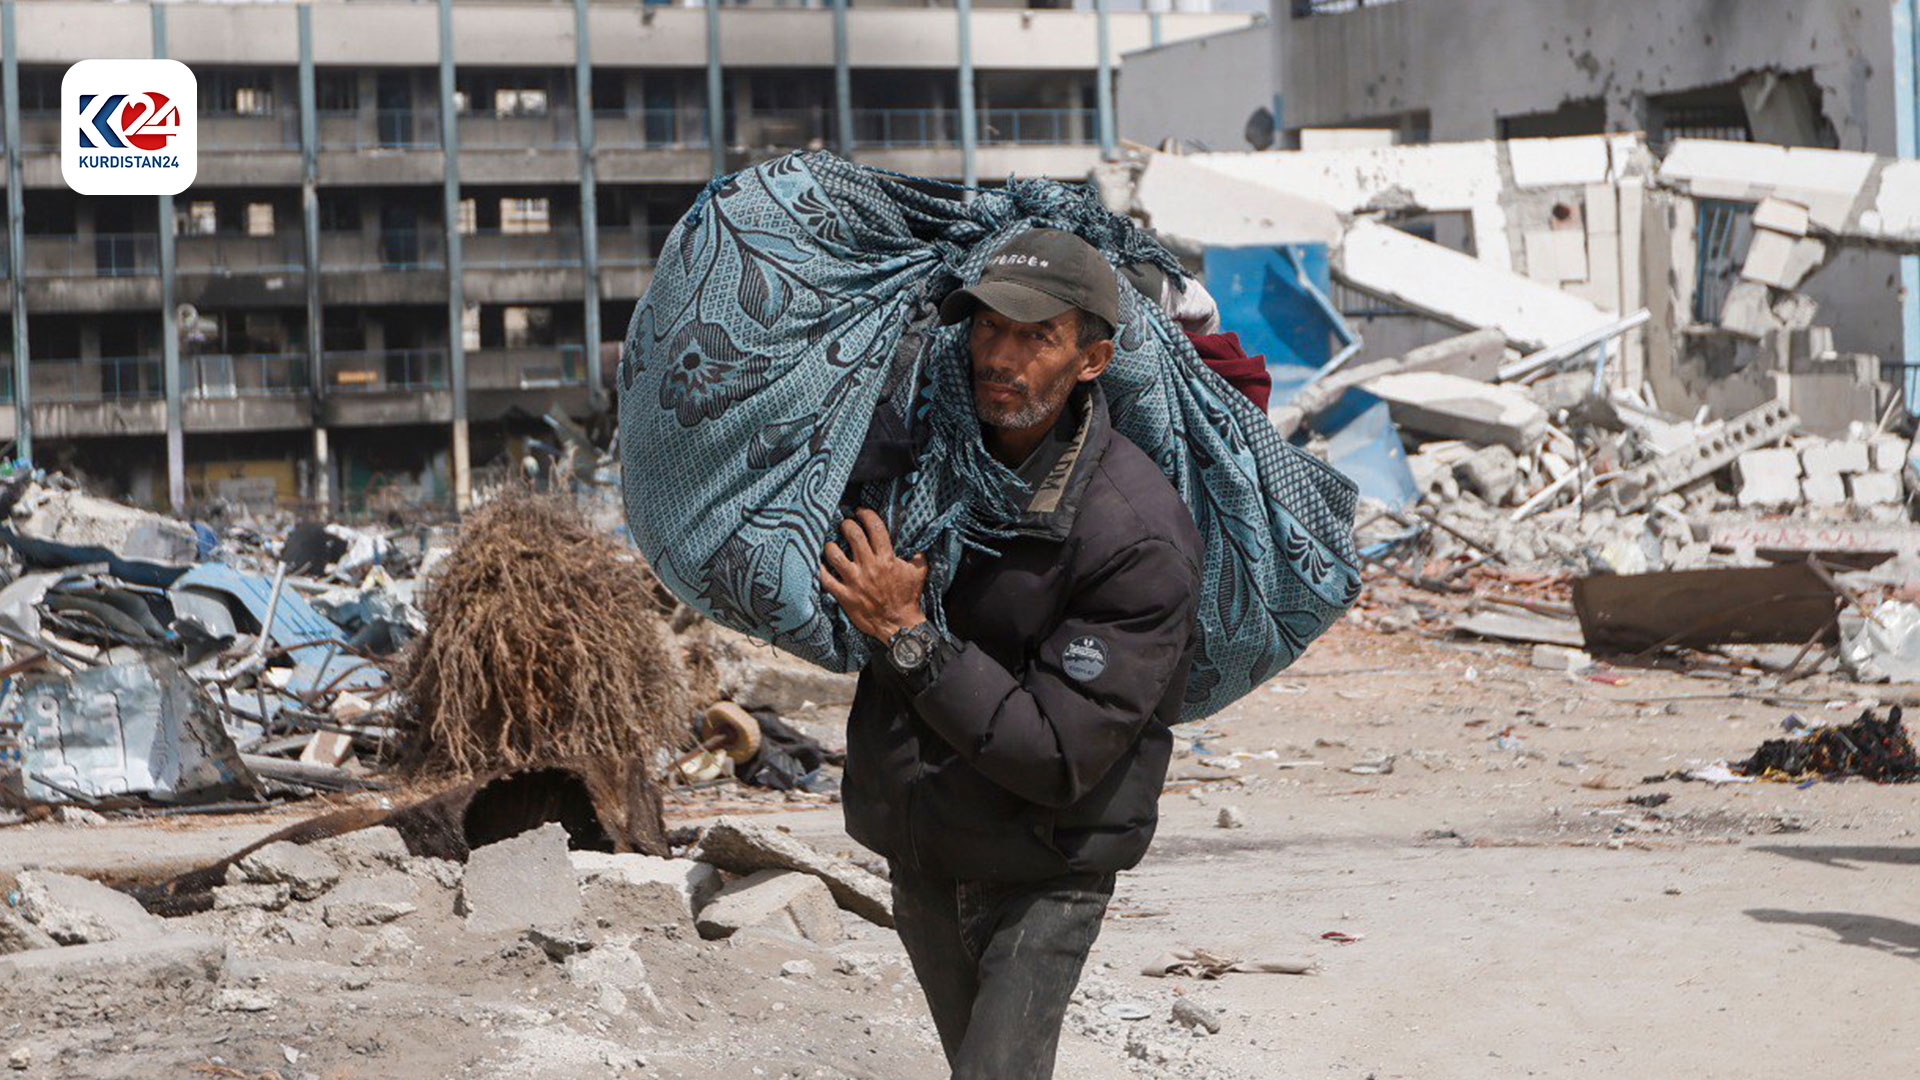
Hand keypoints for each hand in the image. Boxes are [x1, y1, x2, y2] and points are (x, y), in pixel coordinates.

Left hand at [819, 508, 928, 641]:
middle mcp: (869, 566)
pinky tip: (817, 563)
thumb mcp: (919, 573)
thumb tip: (917, 543)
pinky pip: (825, 579)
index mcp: (887, 558)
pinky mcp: (844, 595)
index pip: (875, 527)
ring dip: (831, 545)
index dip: (866, 514)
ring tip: (831, 544)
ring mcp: (854, 581)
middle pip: (852, 534)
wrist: (899, 624)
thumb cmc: (908, 598)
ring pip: (834, 554)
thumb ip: (918, 555)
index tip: (860, 512)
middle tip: (845, 525)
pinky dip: (819, 569)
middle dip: (847, 525)